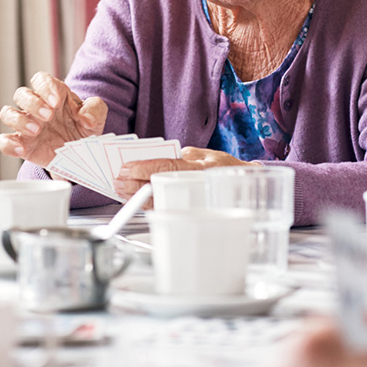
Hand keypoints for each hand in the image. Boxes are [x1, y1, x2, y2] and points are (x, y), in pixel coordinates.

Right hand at [0, 72, 106, 166]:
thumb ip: (95, 109)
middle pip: (21, 94)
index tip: (56, 102)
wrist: (79, 156)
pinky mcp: (21, 144)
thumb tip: (86, 116)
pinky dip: (8, 144)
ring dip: (18, 120)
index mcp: (54, 95)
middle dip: (32, 103)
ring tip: (36, 131)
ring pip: (7, 113)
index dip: (45, 87)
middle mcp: (36, 107)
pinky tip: (21, 150)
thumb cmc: (83, 131)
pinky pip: (3, 141)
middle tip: (48, 116)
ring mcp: (26, 125)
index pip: (41, 80)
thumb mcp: (96, 118)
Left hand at [114, 146, 246, 198]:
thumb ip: (187, 155)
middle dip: (135, 184)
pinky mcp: (192, 211)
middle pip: (159, 184)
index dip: (143, 167)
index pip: (166, 165)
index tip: (126, 168)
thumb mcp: (210, 155)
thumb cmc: (227, 170)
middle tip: (118, 182)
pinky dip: (149, 204)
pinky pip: (167, 208)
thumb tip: (163, 157)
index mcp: (200, 167)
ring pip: (160, 200)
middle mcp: (196, 184)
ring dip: (138, 196)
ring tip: (122, 191)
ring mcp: (195, 200)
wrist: (248, 189)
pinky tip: (138, 200)